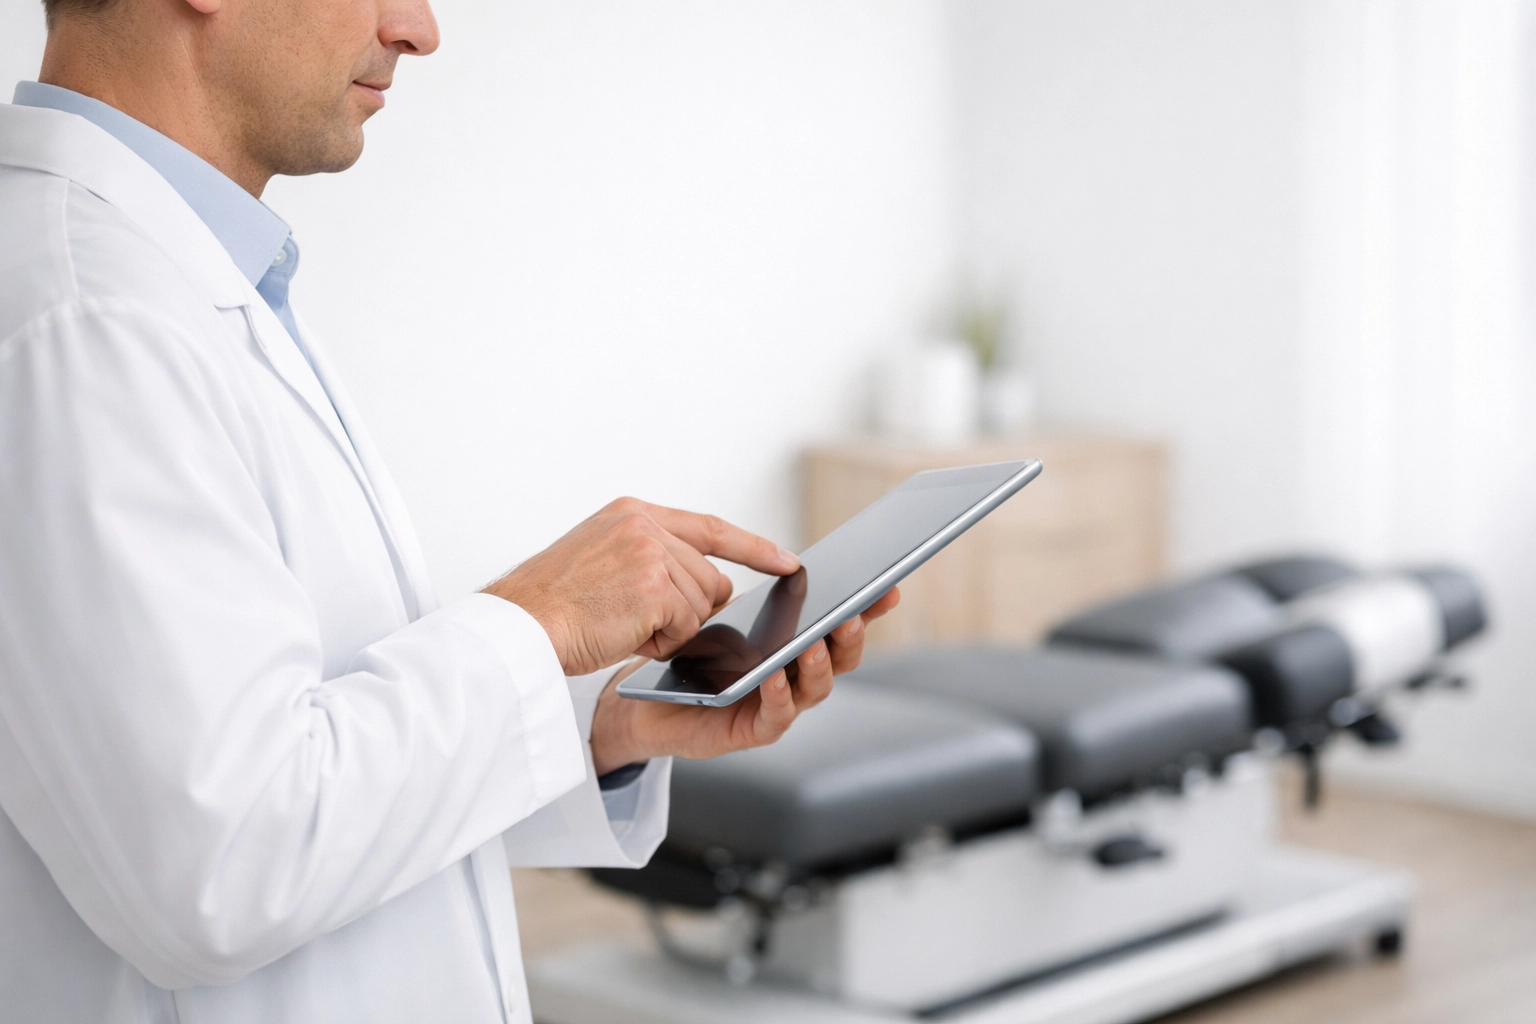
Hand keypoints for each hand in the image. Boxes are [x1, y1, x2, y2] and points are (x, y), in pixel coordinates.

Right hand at [483, 497, 798, 676]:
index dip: (753, 547)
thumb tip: (710, 589)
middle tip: (630, 619)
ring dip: (667, 629)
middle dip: (685, 611)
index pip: (709, 528)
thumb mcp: (603, 562)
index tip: (787, 560)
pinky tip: (623, 635)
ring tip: (618, 624)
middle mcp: (645, 524)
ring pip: (700, 605)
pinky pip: (686, 626)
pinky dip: (660, 642)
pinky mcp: (656, 585)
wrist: (518, 625)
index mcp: (632, 512)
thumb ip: (653, 561)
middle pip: (709, 578)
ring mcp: (652, 552)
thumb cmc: (551, 608)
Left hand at [588, 587, 900, 773]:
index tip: (886, 586)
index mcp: (794, 643)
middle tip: (851, 612)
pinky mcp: (752, 730)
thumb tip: (787, 561)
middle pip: (842, 657)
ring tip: (814, 641)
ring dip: (821, 664)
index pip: (840, 622)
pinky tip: (775, 677)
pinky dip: (781, 697)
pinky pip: (777, 716)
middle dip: (852, 635)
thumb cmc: (687, 653)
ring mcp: (779, 704)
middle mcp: (796, 675)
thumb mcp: (723, 614)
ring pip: (817, 688)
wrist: (644, 699)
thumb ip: (755, 594)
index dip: (867, 608)